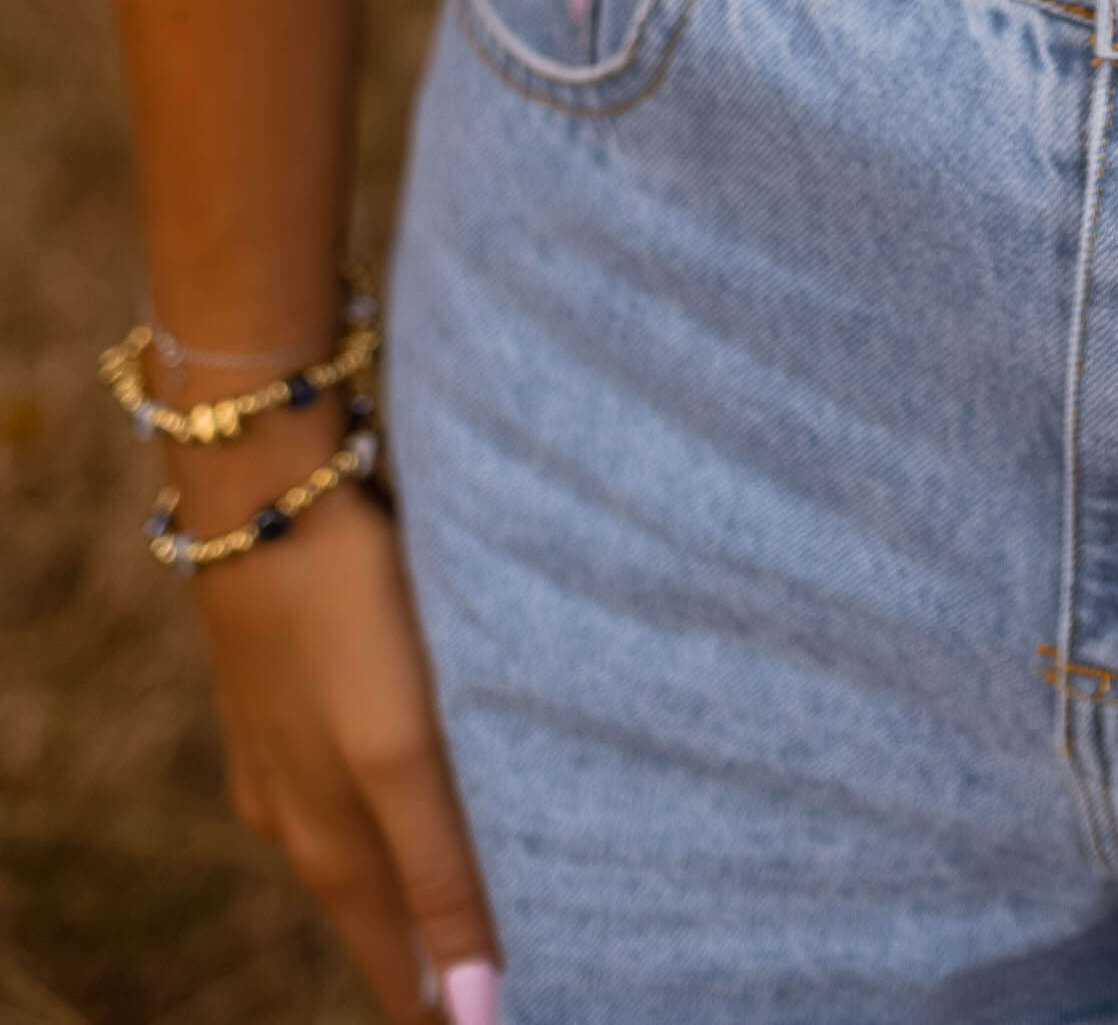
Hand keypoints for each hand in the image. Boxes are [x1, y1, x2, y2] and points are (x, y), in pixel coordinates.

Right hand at [175, 402, 500, 1020]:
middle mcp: (298, 815)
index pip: (399, 967)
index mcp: (332, 845)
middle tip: (505, 971)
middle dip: (436, 952)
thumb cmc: (343, 618)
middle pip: (379, 913)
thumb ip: (440, 875)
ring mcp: (284, 751)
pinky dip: (390, 804)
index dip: (448, 1002)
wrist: (264, 493)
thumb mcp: (400, 755)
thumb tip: (475, 1010)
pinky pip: (346, 777)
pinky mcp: (289, 690)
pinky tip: (410, 785)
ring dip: (412, 879)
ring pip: (359, 844)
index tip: (503, 1014)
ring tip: (473, 899)